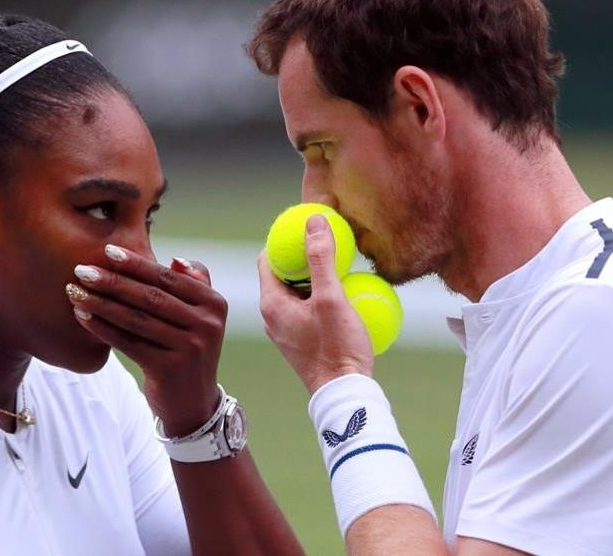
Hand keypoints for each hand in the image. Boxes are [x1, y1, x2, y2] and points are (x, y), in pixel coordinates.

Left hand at [68, 245, 227, 435]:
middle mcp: (207, 324)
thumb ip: (195, 284)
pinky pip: (128, 343)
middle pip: (150, 297)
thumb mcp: (201, 317)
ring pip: (136, 319)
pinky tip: (82, 317)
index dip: (136, 264)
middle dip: (113, 281)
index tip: (107, 251)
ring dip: (101, 303)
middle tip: (81, 269)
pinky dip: (103, 328)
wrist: (193, 404)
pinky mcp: (170, 369)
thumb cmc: (188, 350)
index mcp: (214, 304)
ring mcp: (191, 348)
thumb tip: (175, 259)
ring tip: (75, 291)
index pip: (168, 278)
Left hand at [257, 214, 373, 393]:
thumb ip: (321, 257)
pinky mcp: (300, 340)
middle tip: (324, 238)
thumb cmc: (337, 347)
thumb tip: (314, 219)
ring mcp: (286, 330)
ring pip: (294, 291)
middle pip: (281, 273)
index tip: (306, 225)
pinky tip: (342, 291)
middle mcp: (272, 316)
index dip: (284, 238)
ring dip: (311, 275)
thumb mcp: (332, 297)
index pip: (268, 258)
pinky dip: (318, 294)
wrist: (344, 394)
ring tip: (336, 260)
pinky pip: (305, 308)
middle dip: (300, 254)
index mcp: (271, 303)